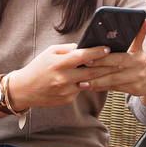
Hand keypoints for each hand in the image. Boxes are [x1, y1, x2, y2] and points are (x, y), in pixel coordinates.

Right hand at [7, 43, 123, 110]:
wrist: (24, 90)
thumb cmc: (37, 67)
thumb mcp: (50, 53)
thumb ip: (67, 49)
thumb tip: (83, 47)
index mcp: (59, 63)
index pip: (82, 56)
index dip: (96, 52)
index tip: (108, 48)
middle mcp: (63, 78)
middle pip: (91, 72)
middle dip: (107, 67)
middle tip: (121, 62)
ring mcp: (66, 91)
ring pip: (88, 82)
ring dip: (101, 77)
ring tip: (114, 70)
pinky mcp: (66, 99)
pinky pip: (80, 90)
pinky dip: (85, 84)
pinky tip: (92, 79)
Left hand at [78, 20, 145, 108]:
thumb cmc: (143, 61)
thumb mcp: (141, 48)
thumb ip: (139, 34)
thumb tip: (145, 19)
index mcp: (136, 58)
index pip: (117, 58)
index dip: (103, 58)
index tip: (88, 57)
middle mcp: (136, 71)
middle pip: (113, 71)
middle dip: (96, 70)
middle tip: (81, 68)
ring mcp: (134, 82)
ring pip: (112, 82)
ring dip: (96, 82)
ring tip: (80, 82)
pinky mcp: (131, 91)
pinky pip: (113, 89)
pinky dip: (100, 88)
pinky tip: (88, 87)